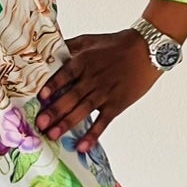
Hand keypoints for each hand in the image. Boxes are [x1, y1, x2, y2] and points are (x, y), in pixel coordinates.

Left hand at [34, 29, 160, 152]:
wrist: (147, 49)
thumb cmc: (116, 44)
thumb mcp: (89, 40)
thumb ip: (69, 46)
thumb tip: (48, 49)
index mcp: (84, 62)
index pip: (65, 75)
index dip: (53, 86)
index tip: (41, 97)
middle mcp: (92, 78)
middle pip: (71, 96)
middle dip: (54, 111)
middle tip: (40, 124)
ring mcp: (105, 93)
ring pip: (83, 110)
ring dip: (67, 123)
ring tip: (53, 135)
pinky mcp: (117, 104)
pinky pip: (103, 122)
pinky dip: (93, 134)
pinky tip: (82, 146)